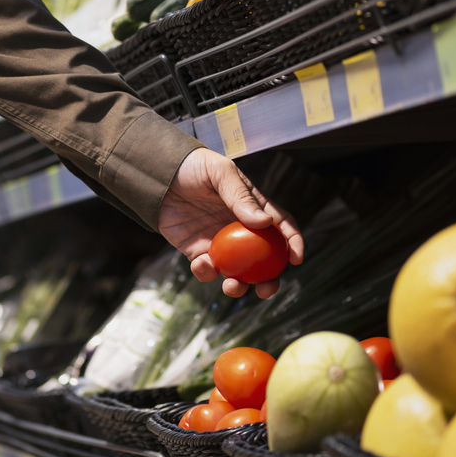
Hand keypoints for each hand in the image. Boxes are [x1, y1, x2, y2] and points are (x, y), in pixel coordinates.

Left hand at [157, 148, 303, 298]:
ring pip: (237, 272)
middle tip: (266, 289)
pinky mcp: (197, 251)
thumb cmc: (194, 167)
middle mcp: (241, 230)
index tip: (296, 258)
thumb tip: (266, 223)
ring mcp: (220, 243)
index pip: (281, 227)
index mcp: (254, 208)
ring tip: (233, 286)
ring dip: (239, 285)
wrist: (159, 175)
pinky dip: (206, 273)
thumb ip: (241, 197)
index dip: (293, 242)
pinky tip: (202, 264)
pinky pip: (206, 270)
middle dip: (269, 279)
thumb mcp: (221, 173)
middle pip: (264, 260)